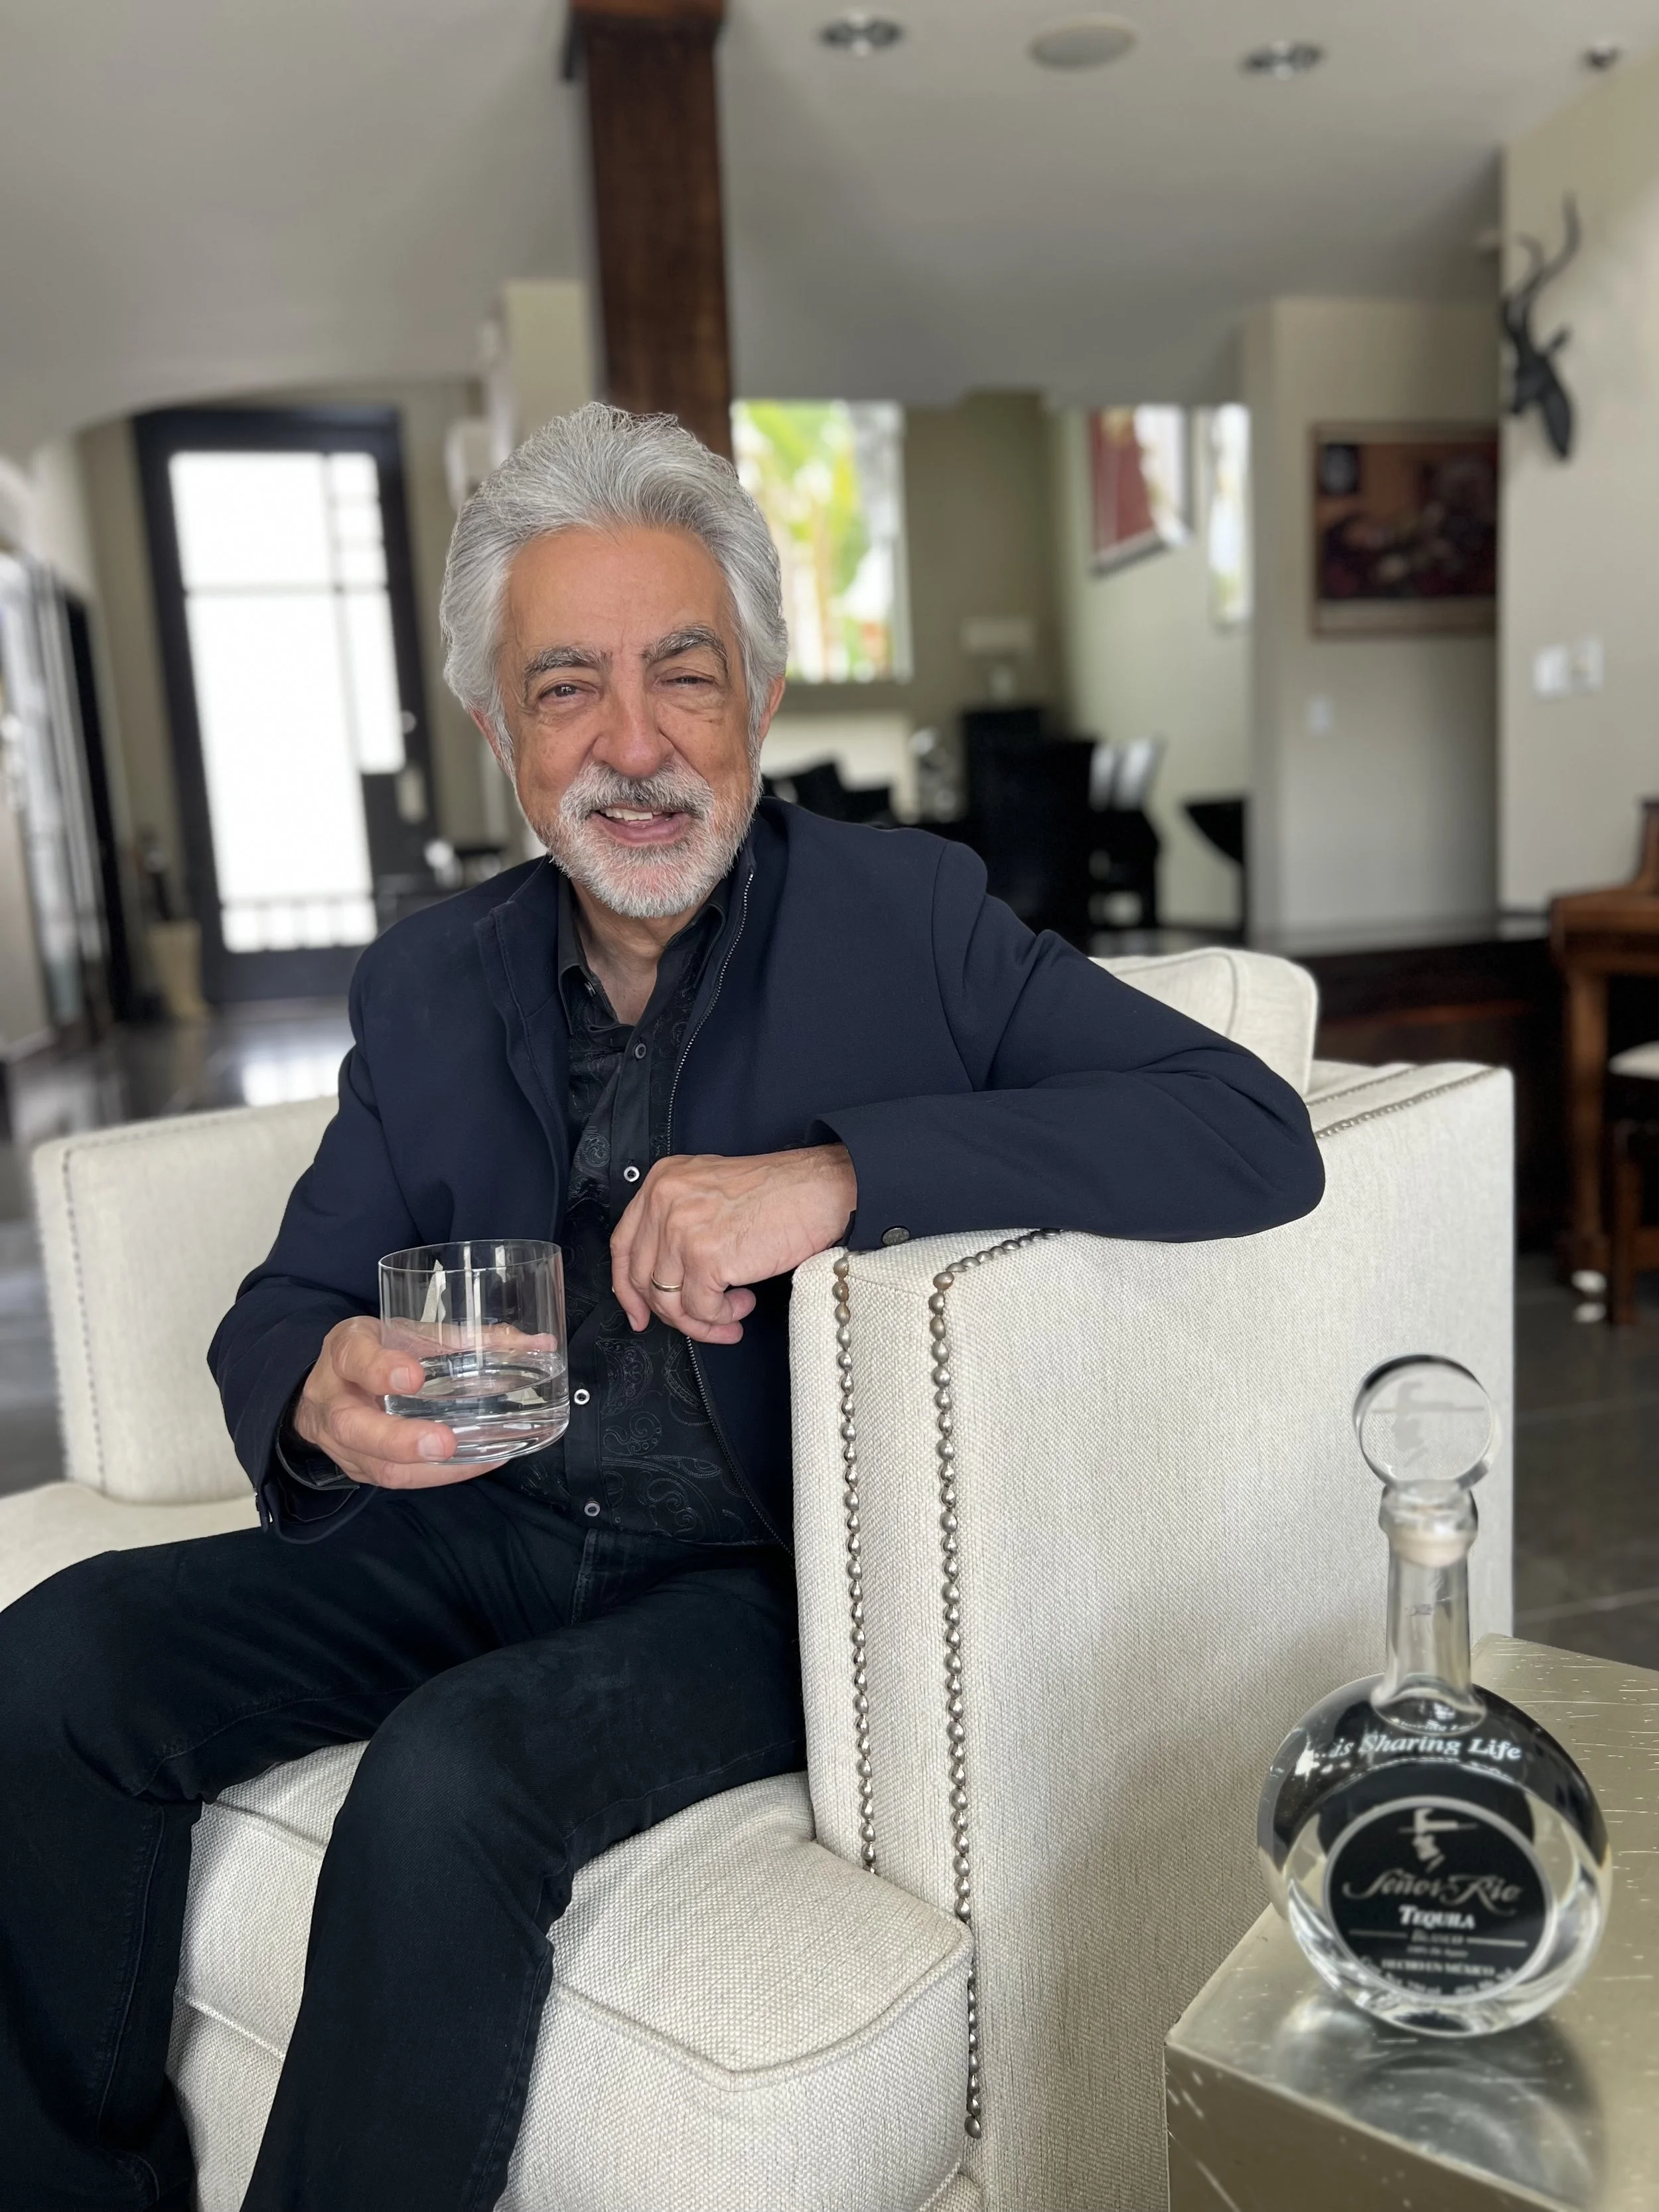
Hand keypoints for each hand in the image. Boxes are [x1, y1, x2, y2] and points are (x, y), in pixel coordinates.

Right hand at [292, 1316, 502, 1488]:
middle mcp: (333, 1399)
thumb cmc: (381, 1353)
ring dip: (428, 1468)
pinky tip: (478, 1462)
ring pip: (375, 1466)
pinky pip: (396, 1479)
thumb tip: (539, 1344)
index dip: (379, 1369)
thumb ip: (467, 1338)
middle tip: (442, 1442)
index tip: (413, 1377)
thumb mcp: (411, 1333)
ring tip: (476, 1458)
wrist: (334, 1386)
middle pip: (352, 1426)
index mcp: (345, 1352)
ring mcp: (340, 1443)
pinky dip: (440, 1475)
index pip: (353, 1357)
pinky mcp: (359, 1468)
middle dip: (399, 1439)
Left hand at [610, 1144, 856, 1343]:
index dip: (627, 1288)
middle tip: (700, 1322)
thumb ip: (679, 1221)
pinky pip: (700, 1308)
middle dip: (671, 1312)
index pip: (623, 1244)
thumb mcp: (711, 1190)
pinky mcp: (706, 1256)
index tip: (639, 1312)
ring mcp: (681, 1229)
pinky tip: (743, 1303)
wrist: (820, 1189)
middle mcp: (664, 1201)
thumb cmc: (780, 1192)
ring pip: (670, 1301)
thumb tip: (665, 1277)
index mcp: (662, 1182)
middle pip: (643, 1278)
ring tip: (730, 1313)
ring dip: (702, 1319)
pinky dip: (722, 1317)